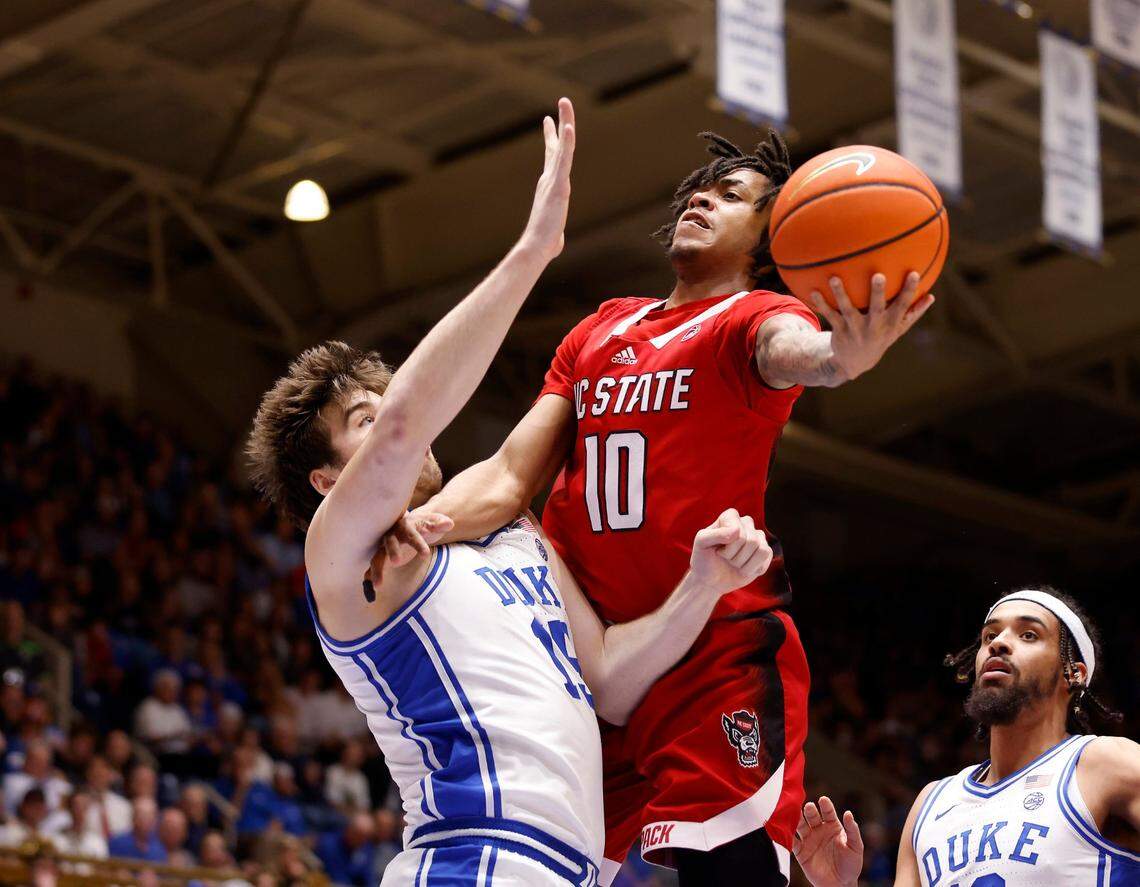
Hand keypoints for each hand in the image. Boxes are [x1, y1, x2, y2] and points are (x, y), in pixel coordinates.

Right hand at [367, 512, 454, 585]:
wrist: (409, 523)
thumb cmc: (423, 524)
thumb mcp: (433, 522)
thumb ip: (439, 523)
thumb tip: (449, 523)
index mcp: (405, 525)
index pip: (412, 533)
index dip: (418, 543)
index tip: (426, 554)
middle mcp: (391, 534)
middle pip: (390, 542)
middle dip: (392, 551)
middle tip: (396, 562)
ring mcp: (383, 546)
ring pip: (377, 556)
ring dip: (376, 569)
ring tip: (378, 585)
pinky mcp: (380, 556)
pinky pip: (372, 567)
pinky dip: (369, 577)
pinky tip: (369, 590)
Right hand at [520, 97, 574, 261]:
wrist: (536, 247)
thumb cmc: (543, 245)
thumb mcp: (553, 235)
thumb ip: (555, 234)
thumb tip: (554, 246)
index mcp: (549, 186)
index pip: (553, 157)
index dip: (553, 139)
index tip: (551, 122)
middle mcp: (550, 178)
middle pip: (557, 145)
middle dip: (561, 122)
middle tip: (563, 101)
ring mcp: (554, 180)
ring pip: (562, 147)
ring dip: (565, 123)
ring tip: (565, 103)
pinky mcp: (559, 186)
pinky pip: (564, 160)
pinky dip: (567, 143)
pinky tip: (569, 127)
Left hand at [689, 508, 772, 595]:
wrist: (710, 580)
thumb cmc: (704, 558)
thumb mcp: (701, 544)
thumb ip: (714, 534)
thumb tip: (737, 531)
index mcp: (730, 516)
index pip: (738, 530)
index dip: (728, 547)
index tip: (717, 549)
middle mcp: (746, 523)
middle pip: (751, 541)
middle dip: (735, 557)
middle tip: (725, 558)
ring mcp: (757, 537)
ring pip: (762, 550)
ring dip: (744, 564)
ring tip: (733, 563)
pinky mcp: (765, 551)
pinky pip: (766, 559)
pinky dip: (752, 569)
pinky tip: (743, 569)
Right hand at [793, 797, 863, 886]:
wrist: (840, 885)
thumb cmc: (851, 865)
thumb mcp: (856, 847)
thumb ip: (852, 831)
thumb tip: (848, 813)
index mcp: (833, 826)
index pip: (828, 812)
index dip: (825, 805)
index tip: (823, 800)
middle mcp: (819, 830)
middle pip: (812, 816)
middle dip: (809, 811)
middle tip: (809, 807)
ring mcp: (809, 840)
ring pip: (800, 825)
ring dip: (796, 819)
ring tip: (793, 814)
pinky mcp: (800, 851)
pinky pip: (792, 841)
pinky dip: (787, 835)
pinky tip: (784, 829)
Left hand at [809, 272, 934, 381]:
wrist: (854, 363)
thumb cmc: (880, 338)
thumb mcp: (898, 330)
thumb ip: (914, 313)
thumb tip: (931, 296)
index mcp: (890, 324)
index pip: (902, 306)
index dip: (909, 291)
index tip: (914, 274)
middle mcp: (873, 326)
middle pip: (876, 308)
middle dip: (878, 293)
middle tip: (878, 275)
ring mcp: (855, 329)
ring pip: (847, 310)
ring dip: (840, 294)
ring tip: (834, 278)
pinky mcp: (839, 330)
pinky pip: (829, 315)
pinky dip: (821, 304)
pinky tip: (813, 291)